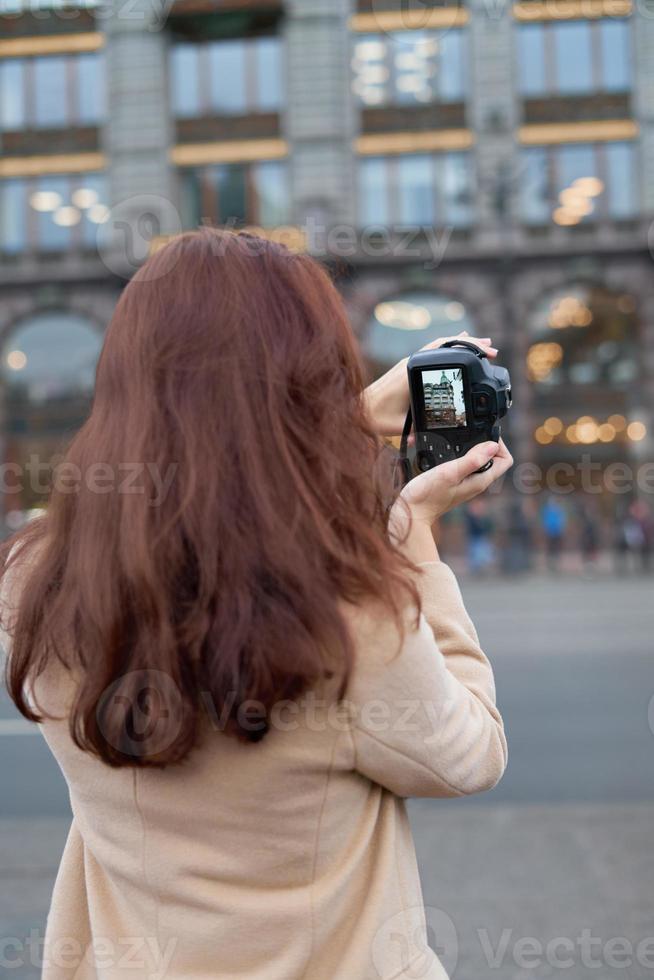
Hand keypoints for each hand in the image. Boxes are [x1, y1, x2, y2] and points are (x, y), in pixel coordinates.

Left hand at [364, 331, 498, 436]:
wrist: (357, 411)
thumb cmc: (375, 418)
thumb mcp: (398, 424)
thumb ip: (414, 430)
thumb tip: (426, 438)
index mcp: (413, 371)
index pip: (445, 350)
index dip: (468, 349)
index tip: (486, 352)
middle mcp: (411, 362)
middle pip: (446, 344)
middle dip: (470, 345)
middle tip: (491, 349)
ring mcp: (408, 363)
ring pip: (438, 347)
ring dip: (458, 346)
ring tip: (480, 348)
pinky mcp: (405, 368)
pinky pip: (429, 354)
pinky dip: (445, 351)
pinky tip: (456, 352)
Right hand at [390, 440, 512, 562]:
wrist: (411, 512)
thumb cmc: (428, 495)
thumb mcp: (450, 472)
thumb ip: (472, 460)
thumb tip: (493, 445)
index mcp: (481, 480)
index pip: (506, 460)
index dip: (499, 444)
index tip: (483, 435)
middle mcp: (477, 482)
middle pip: (493, 458)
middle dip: (485, 443)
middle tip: (469, 435)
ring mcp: (466, 483)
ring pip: (478, 460)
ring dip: (471, 447)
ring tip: (457, 441)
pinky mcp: (456, 482)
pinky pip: (465, 465)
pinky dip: (460, 454)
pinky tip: (447, 451)